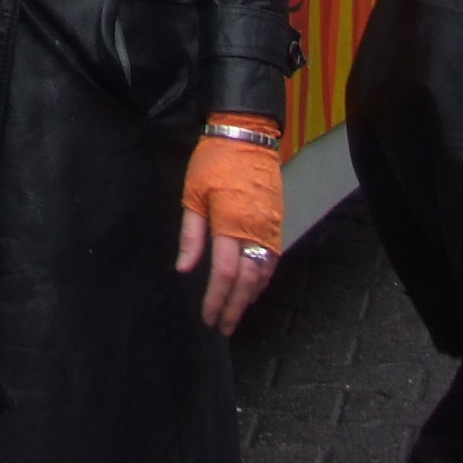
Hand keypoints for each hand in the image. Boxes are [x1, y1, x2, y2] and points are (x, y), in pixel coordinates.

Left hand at [178, 130, 284, 332]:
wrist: (248, 135)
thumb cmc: (214, 161)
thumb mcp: (193, 194)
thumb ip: (191, 235)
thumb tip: (184, 269)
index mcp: (230, 224)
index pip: (224, 274)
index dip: (216, 299)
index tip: (208, 317)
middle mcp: (255, 231)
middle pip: (247, 281)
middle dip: (235, 307)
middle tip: (224, 327)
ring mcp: (271, 228)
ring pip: (264, 273)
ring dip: (249, 297)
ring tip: (236, 313)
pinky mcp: (277, 222)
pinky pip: (272, 260)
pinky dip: (262, 279)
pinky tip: (252, 288)